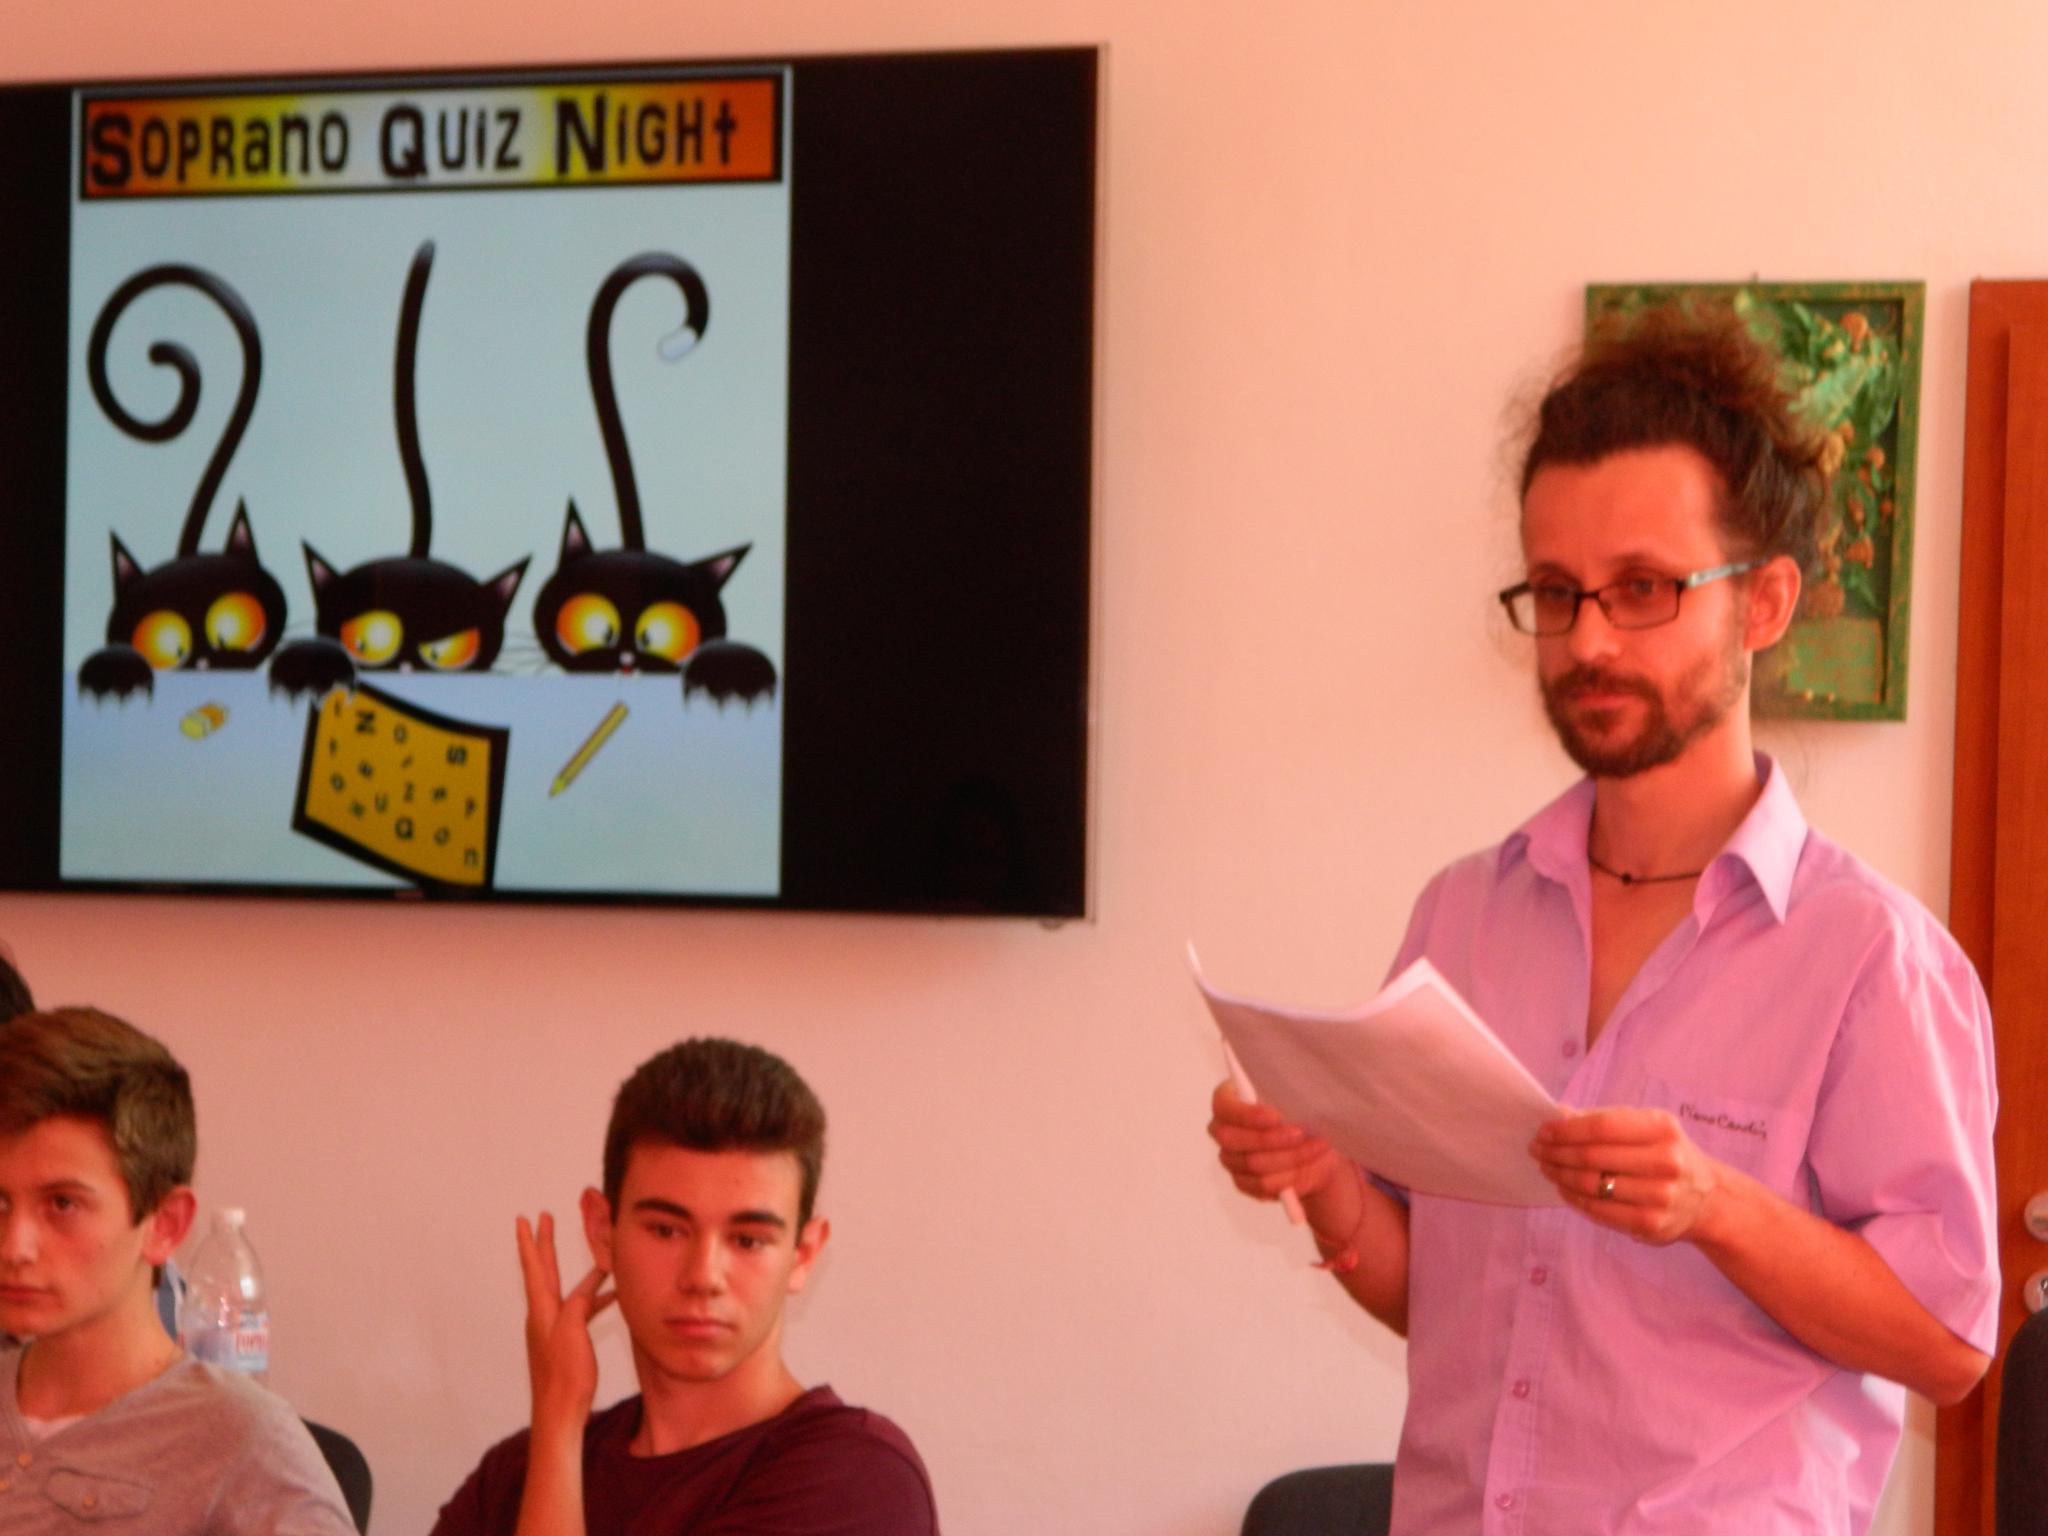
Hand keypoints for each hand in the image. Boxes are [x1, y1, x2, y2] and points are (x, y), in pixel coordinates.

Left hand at [516, 1212, 615, 1423]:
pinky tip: (611, 1299)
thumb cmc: (564, 1375)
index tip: (524, 1219)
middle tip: (542, 1219)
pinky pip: (579, 1311)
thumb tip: (586, 1289)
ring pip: (566, 1291)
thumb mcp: (571, 1331)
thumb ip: (576, 1304)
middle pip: (544, 1272)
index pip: (535, 1267)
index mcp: (542, 1310)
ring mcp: (553, 1329)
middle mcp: (543, 1316)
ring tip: (600, 1262)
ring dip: (581, 1275)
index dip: (530, 1242)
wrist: (559, 1412)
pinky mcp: (565, 1342)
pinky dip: (593, 1300)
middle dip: (544, 1245)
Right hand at [1208, 1079, 1342, 1205]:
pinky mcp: (1243, 1182)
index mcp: (1227, 1099)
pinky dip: (1289, 1177)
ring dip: (1289, 1157)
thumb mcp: (1296, 1096)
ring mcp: (1230, 1158)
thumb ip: (1286, 1093)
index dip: (1247, 1114)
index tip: (1276, 1117)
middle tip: (1300, 1134)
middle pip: (1232, 1139)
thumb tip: (1289, 1097)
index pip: (1224, 1106)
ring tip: (1316, 1148)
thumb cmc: (1300, 1111)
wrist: (1313, 1143)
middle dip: (1270, 1138)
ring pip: (1253, 1163)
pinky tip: (1309, 1166)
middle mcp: (1221, 1129)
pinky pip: (1262, 1185)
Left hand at [1530, 1108, 1723, 1244]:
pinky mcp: (1651, 1224)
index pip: (1602, 1127)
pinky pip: (1599, 1211)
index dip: (1566, 1130)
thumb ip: (1602, 1120)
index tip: (1543, 1131)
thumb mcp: (1644, 1126)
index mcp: (1662, 1128)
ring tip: (1547, 1168)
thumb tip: (1558, 1114)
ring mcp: (1660, 1196)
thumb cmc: (1665, 1152)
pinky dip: (1574, 1199)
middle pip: (1593, 1157)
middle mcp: (1666, 1161)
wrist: (1706, 1197)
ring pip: (1592, 1186)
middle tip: (1537, 1150)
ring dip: (1560, 1176)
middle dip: (1557, 1153)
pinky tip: (1564, 1188)